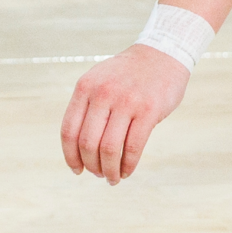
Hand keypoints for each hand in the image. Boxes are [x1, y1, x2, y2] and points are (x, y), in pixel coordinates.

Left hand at [59, 45, 187, 183]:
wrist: (162, 54)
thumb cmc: (127, 75)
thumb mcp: (99, 81)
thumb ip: (87, 107)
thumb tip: (77, 149)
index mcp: (85, 87)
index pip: (69, 130)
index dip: (70, 156)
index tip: (76, 169)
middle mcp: (103, 93)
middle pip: (87, 143)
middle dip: (91, 165)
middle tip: (98, 174)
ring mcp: (126, 102)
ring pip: (109, 149)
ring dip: (109, 170)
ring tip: (113, 178)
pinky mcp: (148, 111)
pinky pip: (133, 147)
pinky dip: (128, 165)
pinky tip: (127, 171)